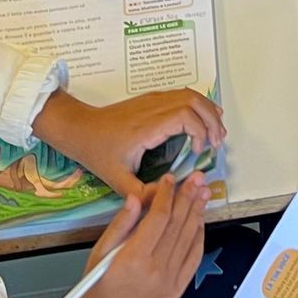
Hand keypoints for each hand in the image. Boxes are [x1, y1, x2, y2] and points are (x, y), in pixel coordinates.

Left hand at [34, 89, 226, 200]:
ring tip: (217, 131)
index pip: (185, 117)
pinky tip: (204, 117)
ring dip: (208, 110)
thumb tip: (165, 203)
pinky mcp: (152, 99)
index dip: (200, 132)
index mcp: (147, 126)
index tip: (199, 151)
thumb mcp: (117, 179)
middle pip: (194, 101)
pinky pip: (182, 95)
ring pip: (190, 94)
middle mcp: (152, 108)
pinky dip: (198, 105)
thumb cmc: (96, 150)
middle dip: (212, 121)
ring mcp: (153, 100)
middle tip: (218, 142)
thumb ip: (141, 194)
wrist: (79, 128)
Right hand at [67, 174, 208, 297]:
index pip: (158, 217)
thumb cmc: (96, 293)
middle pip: (178, 224)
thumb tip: (135, 199)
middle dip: (188, 197)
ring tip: (202, 193)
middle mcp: (156, 268)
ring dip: (197, 212)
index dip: (166, 194)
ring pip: (189, 238)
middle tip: (197, 178)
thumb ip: (119, 225)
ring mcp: (170, 279)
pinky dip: (199, 237)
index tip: (169, 179)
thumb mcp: (98, 255)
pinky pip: (194, 257)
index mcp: (134, 258)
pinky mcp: (178, 288)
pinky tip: (200, 222)